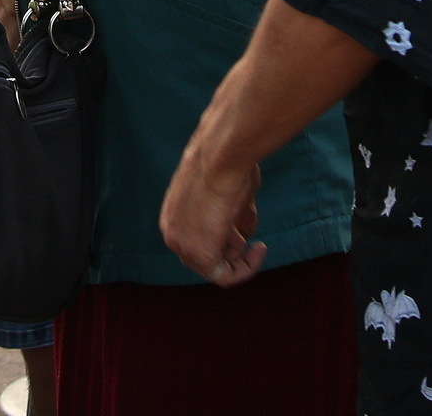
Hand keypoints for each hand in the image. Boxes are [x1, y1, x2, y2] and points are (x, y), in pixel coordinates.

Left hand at [160, 144, 265, 286]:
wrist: (222, 154)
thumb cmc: (226, 162)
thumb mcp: (226, 191)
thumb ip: (230, 217)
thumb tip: (245, 232)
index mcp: (172, 214)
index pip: (195, 241)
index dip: (223, 239)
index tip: (242, 231)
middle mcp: (172, 233)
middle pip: (204, 257)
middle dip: (229, 247)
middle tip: (245, 234)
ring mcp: (184, 247)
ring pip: (216, 268)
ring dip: (239, 252)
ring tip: (244, 223)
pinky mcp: (202, 256)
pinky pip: (226, 277)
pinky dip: (247, 268)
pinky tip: (259, 248)